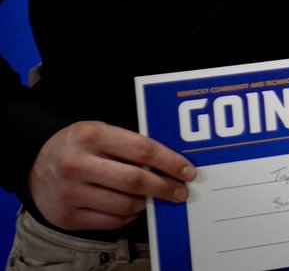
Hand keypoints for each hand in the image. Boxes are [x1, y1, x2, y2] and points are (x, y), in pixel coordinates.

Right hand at [29, 121, 193, 230]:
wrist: (35, 163)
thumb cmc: (80, 145)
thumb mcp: (102, 131)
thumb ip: (131, 144)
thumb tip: (171, 163)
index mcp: (92, 136)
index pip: (142, 150)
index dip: (170, 162)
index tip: (188, 171)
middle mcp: (78, 164)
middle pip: (135, 181)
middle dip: (164, 188)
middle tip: (180, 192)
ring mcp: (69, 193)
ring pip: (124, 205)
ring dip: (146, 203)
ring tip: (153, 198)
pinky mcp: (66, 217)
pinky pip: (110, 222)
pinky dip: (128, 217)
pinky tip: (132, 208)